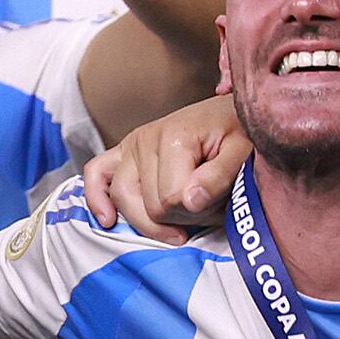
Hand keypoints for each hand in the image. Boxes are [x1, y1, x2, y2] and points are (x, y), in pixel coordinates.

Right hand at [80, 93, 246, 238]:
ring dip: (153, 219)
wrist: (230, 113)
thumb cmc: (240, 133)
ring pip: (124, 199)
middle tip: (209, 211)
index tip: (222, 207)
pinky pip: (96, 174)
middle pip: (150, 205)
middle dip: (181, 218)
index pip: (172, 199)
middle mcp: (143, 139)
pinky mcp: (122, 152)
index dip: (200, 213)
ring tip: (179, 225)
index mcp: (174, 137)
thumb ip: (220, 177)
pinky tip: (108, 219)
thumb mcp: (244, 152)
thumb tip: (189, 202)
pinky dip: (97, 198)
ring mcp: (129, 146)